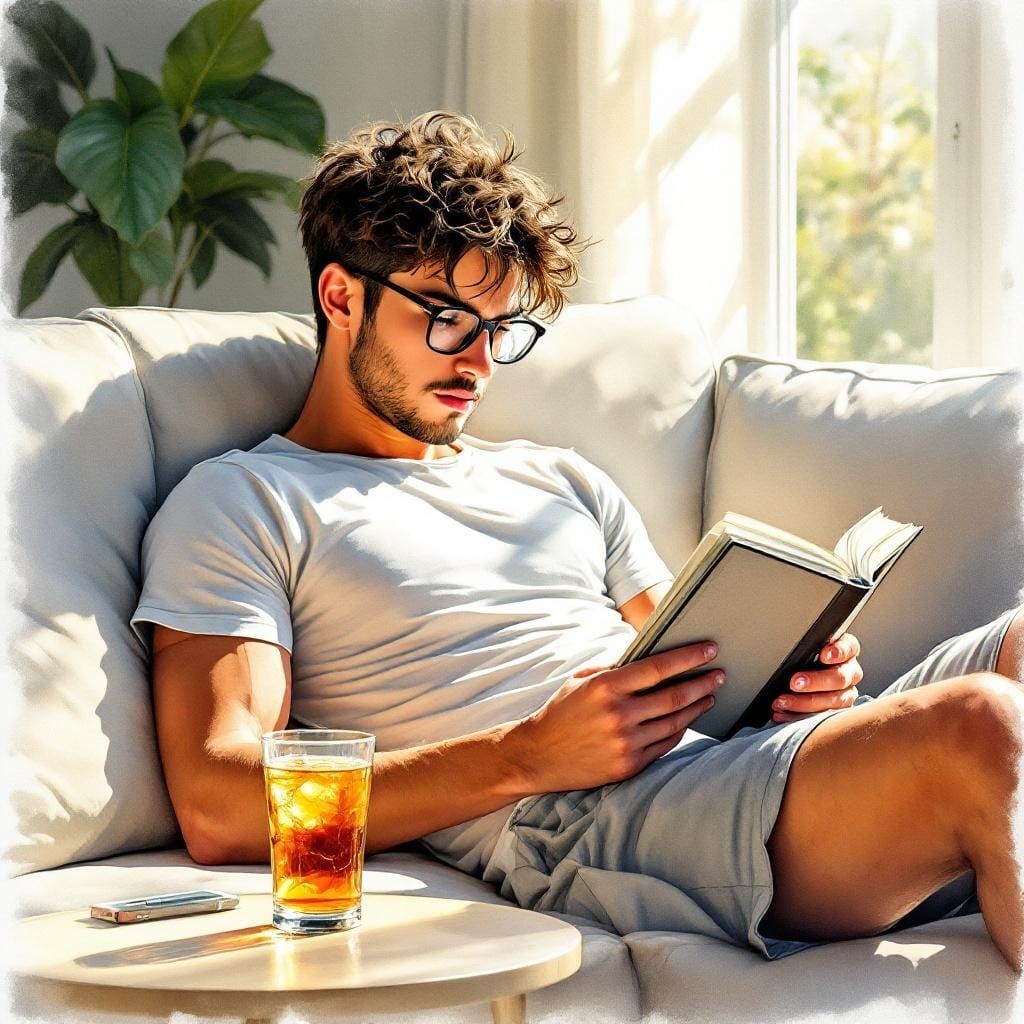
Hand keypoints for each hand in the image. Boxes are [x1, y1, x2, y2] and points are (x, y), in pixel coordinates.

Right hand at [511, 641, 724, 792]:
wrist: (538, 755)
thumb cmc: (560, 713)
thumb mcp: (581, 680)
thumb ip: (614, 669)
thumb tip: (648, 659)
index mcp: (606, 686)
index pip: (658, 668)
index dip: (688, 657)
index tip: (709, 650)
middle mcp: (618, 714)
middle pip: (674, 696)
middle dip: (702, 683)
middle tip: (718, 675)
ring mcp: (626, 742)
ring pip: (675, 722)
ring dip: (697, 707)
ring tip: (708, 696)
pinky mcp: (629, 764)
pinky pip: (665, 745)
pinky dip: (680, 730)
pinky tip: (687, 719)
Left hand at [770, 632, 862, 723]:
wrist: (804, 674)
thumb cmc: (806, 656)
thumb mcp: (807, 647)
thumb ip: (807, 647)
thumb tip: (789, 647)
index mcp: (847, 650)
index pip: (849, 648)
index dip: (838, 652)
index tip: (824, 656)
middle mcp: (850, 672)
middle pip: (840, 678)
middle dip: (816, 681)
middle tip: (794, 683)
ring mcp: (846, 693)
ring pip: (833, 701)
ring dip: (805, 703)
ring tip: (783, 702)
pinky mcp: (837, 712)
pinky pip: (821, 718)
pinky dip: (799, 716)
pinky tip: (783, 713)